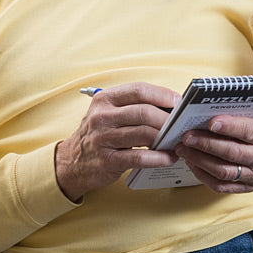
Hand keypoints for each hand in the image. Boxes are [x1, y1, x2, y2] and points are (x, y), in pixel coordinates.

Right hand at [55, 83, 178, 200]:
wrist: (71, 162)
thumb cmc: (100, 133)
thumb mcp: (110, 113)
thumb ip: (135, 106)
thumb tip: (172, 106)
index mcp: (106, 99)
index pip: (139, 90)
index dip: (162, 94)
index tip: (178, 102)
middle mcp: (102, 116)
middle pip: (144, 112)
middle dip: (168, 119)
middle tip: (181, 125)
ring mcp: (103, 139)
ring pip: (144, 134)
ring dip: (166, 138)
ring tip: (177, 141)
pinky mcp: (107, 160)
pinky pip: (139, 158)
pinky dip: (159, 158)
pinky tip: (169, 157)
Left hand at [175, 105, 252, 193]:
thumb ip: (250, 110)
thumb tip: (219, 107)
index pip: (249, 132)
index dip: (229, 127)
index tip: (210, 122)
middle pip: (232, 153)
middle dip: (206, 143)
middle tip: (187, 136)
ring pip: (224, 171)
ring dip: (200, 160)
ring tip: (184, 149)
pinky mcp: (247, 187)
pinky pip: (221, 185)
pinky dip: (203, 175)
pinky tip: (192, 162)